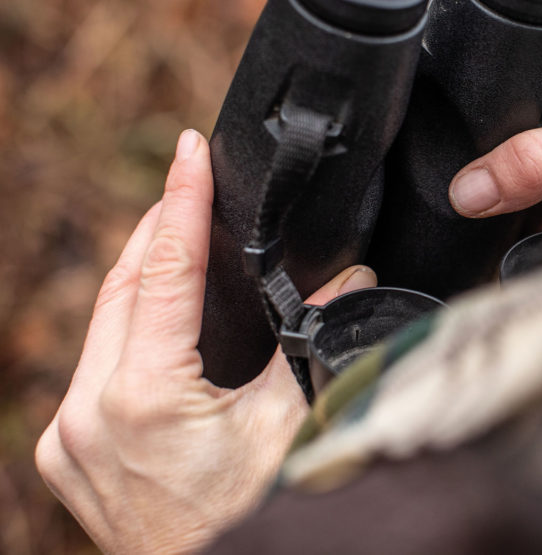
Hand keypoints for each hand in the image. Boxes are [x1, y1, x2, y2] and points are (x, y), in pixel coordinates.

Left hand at [35, 130, 374, 553]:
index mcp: (143, 398)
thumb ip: (309, 341)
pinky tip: (157, 308)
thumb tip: (347, 277)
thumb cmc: (251, 518)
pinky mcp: (68, 452)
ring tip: (178, 229)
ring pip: (102, 322)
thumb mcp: (289, 423)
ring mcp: (68, 437)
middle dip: (157, 226)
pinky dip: (127, 322)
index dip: (183, 200)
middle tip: (189, 179)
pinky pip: (94, 362)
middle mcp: (85, 413)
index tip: (191, 150)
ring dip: (141, 271)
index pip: (164, 270)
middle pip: (121, 286)